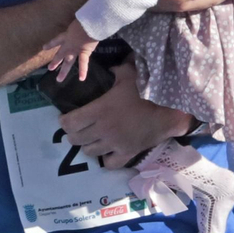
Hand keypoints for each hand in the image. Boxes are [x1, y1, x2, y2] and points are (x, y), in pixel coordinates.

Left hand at [46, 19, 98, 81]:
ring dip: (64, 71)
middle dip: (55, 61)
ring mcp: (75, 50)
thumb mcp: (77, 22)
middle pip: (60, 54)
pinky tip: (81, 79)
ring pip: (68, 62)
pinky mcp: (84, 52)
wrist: (89, 24)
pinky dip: (83, 71)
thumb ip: (78, 25)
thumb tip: (82, 24)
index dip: (50, 44)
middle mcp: (69, 44)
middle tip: (50, 69)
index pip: (57, 40)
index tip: (44, 48)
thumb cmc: (84, 19)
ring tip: (59, 80)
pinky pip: (83, 63)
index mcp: (67, 34)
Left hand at [58, 63, 191, 167]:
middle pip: (76, 140)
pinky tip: (107, 152)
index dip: (64, 121)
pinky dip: (105, 160)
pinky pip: (110, 164)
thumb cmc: (147, 90)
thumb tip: (109, 69)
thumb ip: (115, 71)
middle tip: (76, 129)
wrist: (169, 109)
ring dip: (87, 146)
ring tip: (90, 140)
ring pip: (89, 152)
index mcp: (100, 110)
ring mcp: (115, 144)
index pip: (70, 123)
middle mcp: (103, 130)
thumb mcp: (129, 74)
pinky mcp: (127, 153)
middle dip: (73, 134)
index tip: (65, 118)